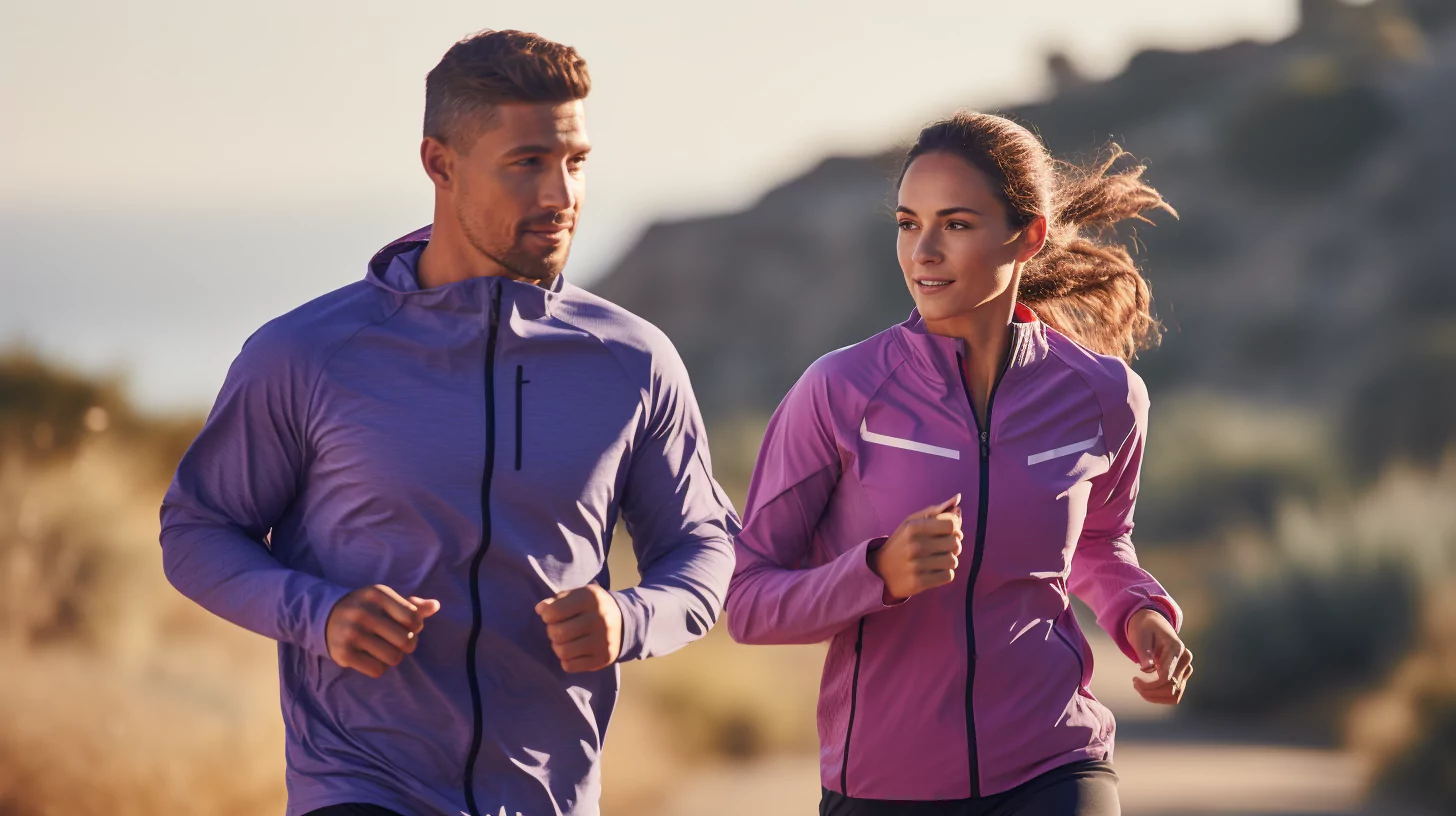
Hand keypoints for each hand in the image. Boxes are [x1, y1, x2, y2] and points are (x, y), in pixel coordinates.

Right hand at [325, 585, 441, 677]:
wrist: (325, 616)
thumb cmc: (366, 608)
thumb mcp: (386, 601)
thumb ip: (412, 605)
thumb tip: (435, 606)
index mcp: (377, 594)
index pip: (413, 617)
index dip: (416, 627)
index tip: (408, 627)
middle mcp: (363, 612)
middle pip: (405, 641)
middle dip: (407, 645)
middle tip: (398, 642)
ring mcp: (352, 633)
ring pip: (393, 658)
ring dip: (393, 657)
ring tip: (385, 649)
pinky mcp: (343, 653)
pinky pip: (377, 670)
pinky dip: (379, 667)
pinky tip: (371, 656)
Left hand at [535, 584, 622, 672]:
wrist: (624, 621)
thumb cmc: (592, 607)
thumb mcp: (578, 595)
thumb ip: (557, 600)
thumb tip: (540, 610)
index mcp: (591, 599)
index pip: (554, 612)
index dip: (547, 615)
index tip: (552, 616)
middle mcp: (600, 619)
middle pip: (558, 633)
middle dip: (552, 632)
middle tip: (559, 629)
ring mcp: (603, 641)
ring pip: (563, 652)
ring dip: (557, 647)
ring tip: (564, 641)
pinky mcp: (604, 658)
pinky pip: (570, 666)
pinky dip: (566, 660)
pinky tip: (573, 651)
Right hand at [868, 495, 962, 602]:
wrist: (879, 570)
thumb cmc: (901, 543)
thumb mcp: (912, 522)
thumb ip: (936, 511)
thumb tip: (957, 499)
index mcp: (913, 527)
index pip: (951, 524)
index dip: (955, 528)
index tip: (947, 532)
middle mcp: (915, 545)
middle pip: (955, 543)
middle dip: (953, 545)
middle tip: (943, 547)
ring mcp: (916, 565)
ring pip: (953, 561)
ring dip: (949, 561)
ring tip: (938, 560)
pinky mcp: (918, 583)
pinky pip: (948, 576)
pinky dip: (945, 574)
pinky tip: (935, 571)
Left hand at [1127, 607, 1192, 703]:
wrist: (1153, 624)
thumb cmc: (1144, 628)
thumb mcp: (1139, 635)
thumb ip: (1143, 652)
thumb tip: (1146, 669)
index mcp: (1176, 648)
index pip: (1167, 676)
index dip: (1150, 684)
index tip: (1135, 679)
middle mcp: (1185, 660)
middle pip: (1171, 687)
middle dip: (1150, 691)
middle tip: (1134, 683)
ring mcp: (1186, 668)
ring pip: (1175, 694)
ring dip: (1155, 696)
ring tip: (1139, 687)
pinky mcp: (1182, 675)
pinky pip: (1175, 694)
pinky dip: (1160, 696)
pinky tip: (1147, 689)